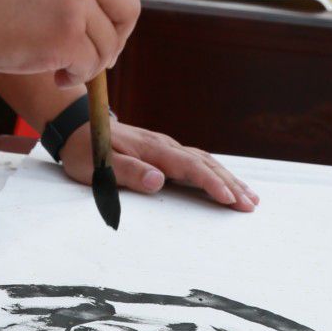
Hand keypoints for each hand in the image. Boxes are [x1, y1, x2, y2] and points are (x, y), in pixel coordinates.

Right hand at [0, 0, 139, 85]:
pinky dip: (76, 76)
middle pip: (129, 8)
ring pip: (109, 43)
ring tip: (63, 66)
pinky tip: (56, 75)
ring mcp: (75, 2)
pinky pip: (91, 65)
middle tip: (95, 53)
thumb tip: (110, 16)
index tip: (102, 19)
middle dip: (117, 36)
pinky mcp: (66, 35)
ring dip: (91, 63)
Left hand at [59, 120, 259, 211]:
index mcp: (152, 150)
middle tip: (251, 205)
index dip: (210, 183)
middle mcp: (165, 146)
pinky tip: (228, 182)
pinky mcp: (166, 151)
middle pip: (205, 164)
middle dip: (230, 185)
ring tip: (251, 197)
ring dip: (229, 179)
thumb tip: (159, 180)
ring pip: (206, 161)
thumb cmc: (87, 150)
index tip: (229, 199)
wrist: (79, 125)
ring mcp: (167, 147)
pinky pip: (198, 161)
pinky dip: (217, 173)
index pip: (189, 167)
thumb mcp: (100, 165)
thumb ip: (128, 172)